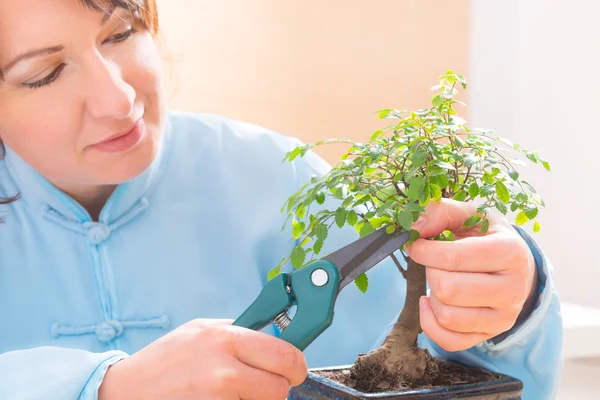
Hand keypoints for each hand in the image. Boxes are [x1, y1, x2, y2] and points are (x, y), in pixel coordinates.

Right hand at [98, 319, 307, 399]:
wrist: (126, 390)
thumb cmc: (166, 359)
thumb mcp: (201, 329)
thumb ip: (239, 331)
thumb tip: (276, 336)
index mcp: (225, 338)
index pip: (285, 354)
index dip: (295, 364)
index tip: (294, 368)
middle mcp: (223, 369)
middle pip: (280, 388)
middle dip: (278, 387)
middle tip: (265, 384)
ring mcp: (216, 399)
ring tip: (228, 392)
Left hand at [405, 198, 537, 351]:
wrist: (517, 265)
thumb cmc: (488, 237)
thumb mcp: (471, 215)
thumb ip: (441, 212)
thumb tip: (414, 226)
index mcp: (510, 252)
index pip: (452, 258)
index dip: (423, 250)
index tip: (416, 244)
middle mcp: (513, 289)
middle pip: (447, 289)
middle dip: (430, 272)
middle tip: (434, 263)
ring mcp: (504, 317)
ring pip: (447, 316)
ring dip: (432, 296)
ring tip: (439, 279)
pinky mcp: (490, 334)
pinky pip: (450, 341)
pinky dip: (430, 323)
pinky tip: (431, 303)